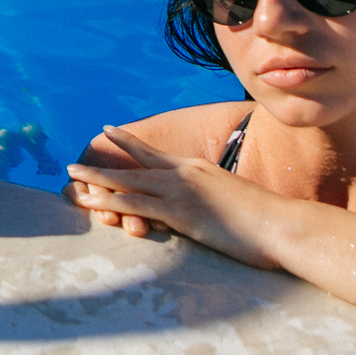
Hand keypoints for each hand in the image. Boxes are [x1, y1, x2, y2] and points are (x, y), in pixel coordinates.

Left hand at [64, 127, 286, 268]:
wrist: (285, 224)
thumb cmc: (268, 219)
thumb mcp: (235, 201)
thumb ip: (214, 197)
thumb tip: (206, 205)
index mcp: (198, 168)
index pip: (155, 153)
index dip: (129, 143)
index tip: (108, 130)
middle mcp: (186, 174)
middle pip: (133, 168)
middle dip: (101, 168)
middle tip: (71, 166)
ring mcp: (183, 193)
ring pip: (129, 184)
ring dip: (96, 183)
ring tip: (70, 183)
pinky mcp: (182, 214)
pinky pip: (138, 206)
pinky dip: (111, 203)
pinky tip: (92, 204)